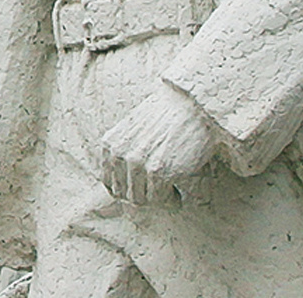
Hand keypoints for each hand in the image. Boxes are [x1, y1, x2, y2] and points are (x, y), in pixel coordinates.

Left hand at [100, 83, 217, 205]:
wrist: (193, 103)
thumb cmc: (168, 116)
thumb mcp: (135, 130)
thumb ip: (124, 154)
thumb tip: (120, 189)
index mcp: (110, 144)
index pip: (109, 184)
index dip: (128, 190)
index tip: (144, 189)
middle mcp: (119, 154)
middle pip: (125, 195)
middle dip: (144, 195)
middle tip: (160, 192)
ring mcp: (137, 163)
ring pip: (141, 200)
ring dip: (157, 199)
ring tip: (171, 190)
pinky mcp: (158, 171)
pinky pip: (160, 199)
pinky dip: (171, 200)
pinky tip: (179, 193)